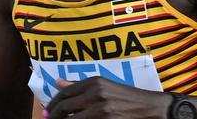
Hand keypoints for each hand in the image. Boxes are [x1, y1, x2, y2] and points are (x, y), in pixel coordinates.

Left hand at [46, 77, 169, 118]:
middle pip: (64, 108)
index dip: (52, 104)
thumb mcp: (103, 86)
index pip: (64, 94)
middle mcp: (96, 94)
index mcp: (94, 82)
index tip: (47, 112)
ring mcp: (101, 111)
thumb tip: (57, 82)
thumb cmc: (125, 97)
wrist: (149, 108)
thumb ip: (80, 85)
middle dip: (53, 116)